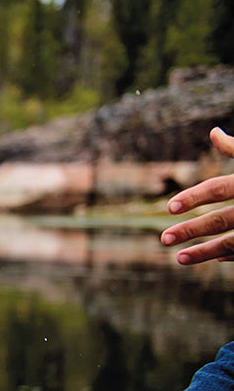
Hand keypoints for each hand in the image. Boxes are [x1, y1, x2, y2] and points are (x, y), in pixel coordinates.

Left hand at [160, 127, 233, 264]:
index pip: (219, 187)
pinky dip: (233, 254)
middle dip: (191, 230)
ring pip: (233, 242)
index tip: (169, 207)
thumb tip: (213, 132)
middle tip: (163, 238)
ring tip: (179, 258)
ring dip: (204, 252)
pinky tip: (216, 257)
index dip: (194, 197)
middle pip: (221, 220)